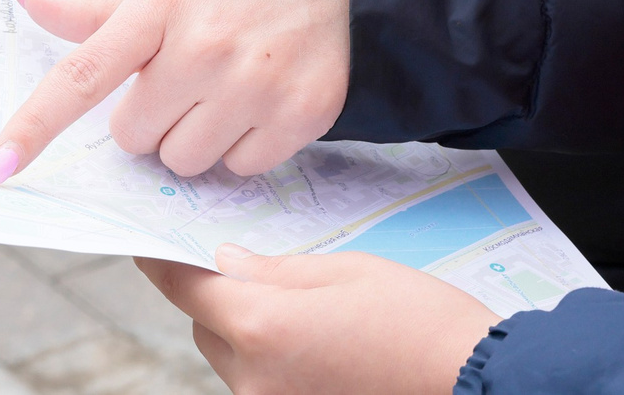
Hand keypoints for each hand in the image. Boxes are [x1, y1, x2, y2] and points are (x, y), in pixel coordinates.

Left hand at [0, 0, 348, 180]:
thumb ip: (100, 10)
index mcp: (162, 6)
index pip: (84, 74)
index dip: (35, 126)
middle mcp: (203, 44)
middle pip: (135, 138)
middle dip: (155, 119)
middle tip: (191, 80)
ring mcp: (252, 81)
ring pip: (185, 162)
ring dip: (199, 140)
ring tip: (230, 90)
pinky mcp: (298, 113)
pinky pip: (240, 169)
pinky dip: (246, 148)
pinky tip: (265, 103)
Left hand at [141, 247, 497, 394]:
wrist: (476, 385)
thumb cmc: (420, 321)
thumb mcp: (348, 270)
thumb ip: (276, 269)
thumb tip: (227, 264)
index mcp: (261, 328)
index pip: (186, 289)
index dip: (163, 261)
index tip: (148, 243)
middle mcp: (254, 379)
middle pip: (208, 329)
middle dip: (222, 296)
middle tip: (254, 265)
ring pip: (235, 360)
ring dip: (251, 331)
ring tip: (305, 308)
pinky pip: (263, 384)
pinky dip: (275, 360)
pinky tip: (319, 342)